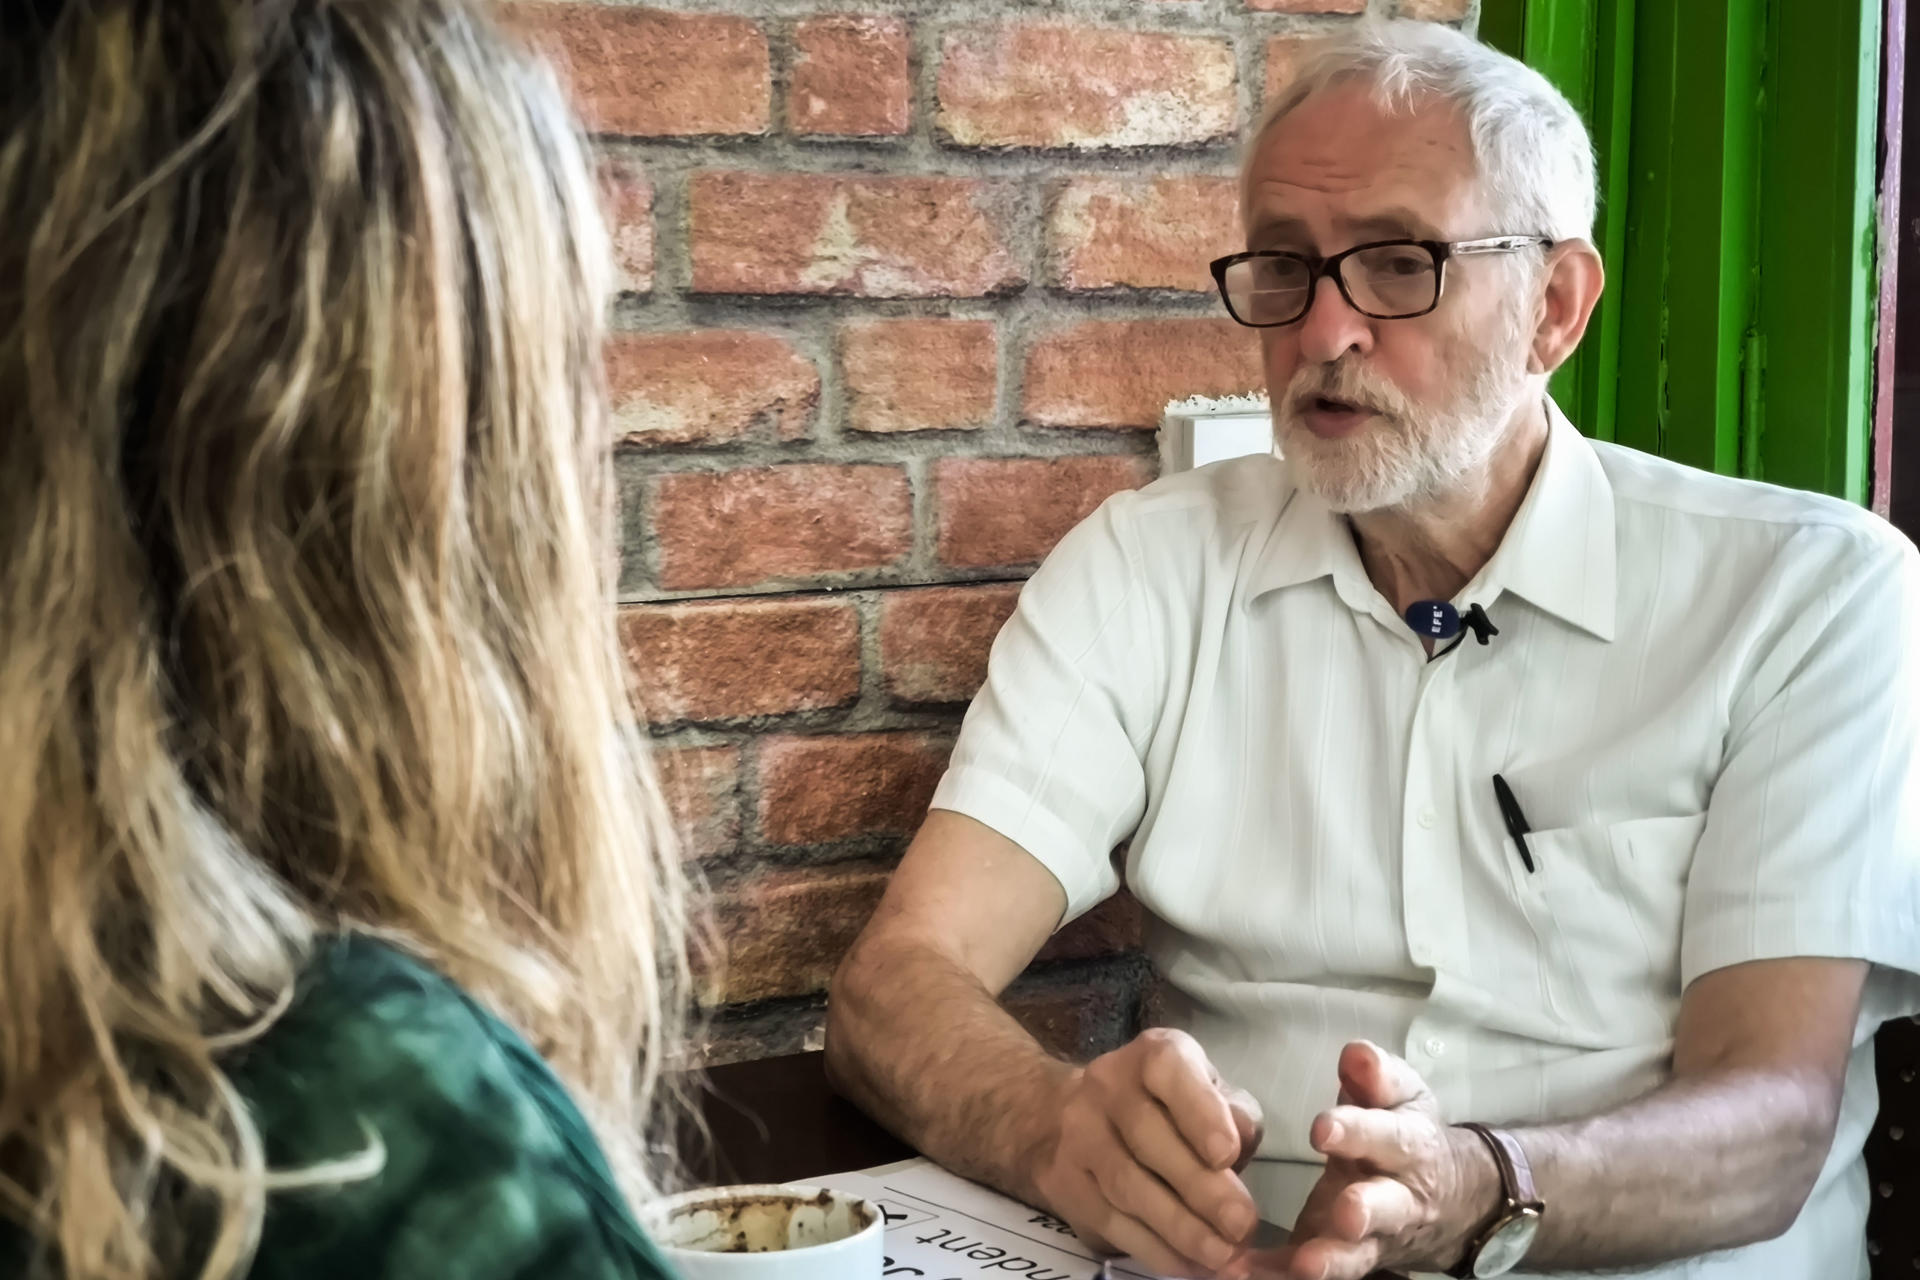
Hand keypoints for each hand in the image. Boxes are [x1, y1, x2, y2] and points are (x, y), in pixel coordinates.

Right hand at [1025, 1028, 1264, 1277]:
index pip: (1169, 1069)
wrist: (1071, 1117)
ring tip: (1221, 1255)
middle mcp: (1108, 1085)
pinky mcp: (1065, 1182)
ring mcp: (1079, 1134)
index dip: (1198, 1111)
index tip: (1226, 1154)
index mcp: (1152, 1056)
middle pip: (1148, 1137)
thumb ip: (1231, 1114)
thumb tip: (1239, 1147)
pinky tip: (1188, 1265)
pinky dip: (1154, 1249)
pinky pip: (1111, 1222)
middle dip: (1200, 1187)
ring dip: (1179, 1227)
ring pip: (1127, 1185)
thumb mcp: (1207, 1093)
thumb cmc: (1165, 1108)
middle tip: (1241, 1225)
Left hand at [1226, 1041, 1496, 1279]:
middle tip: (1342, 1216)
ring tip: (1302, 1265)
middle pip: (1383, 1209)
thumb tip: (1355, 1053)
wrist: (1450, 1199)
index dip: (1356, 1133)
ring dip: (1330, 1261)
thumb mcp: (1403, 1096)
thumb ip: (1377, 1076)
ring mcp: (1373, 1238)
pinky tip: (1241, 1273)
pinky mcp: (1347, 1260)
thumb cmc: (1407, 1132)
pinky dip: (1279, 1274)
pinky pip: (1315, 1273)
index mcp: (1406, 1148)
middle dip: (1363, 1212)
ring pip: (1356, 1255)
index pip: (1385, 1137)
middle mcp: (1396, 1199)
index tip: (1322, 1129)